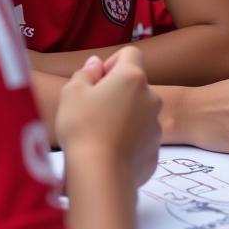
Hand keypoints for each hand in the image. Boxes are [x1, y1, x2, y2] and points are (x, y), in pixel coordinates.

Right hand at [56, 47, 160, 187]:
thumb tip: (96, 64)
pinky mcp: (155, 150)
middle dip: (117, 92)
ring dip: (124, 116)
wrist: (100, 174)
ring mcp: (156, 125)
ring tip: (101, 134)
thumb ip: (86, 72)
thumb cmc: (83, 127)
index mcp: (132, 77)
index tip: (98, 81)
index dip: (112, 62)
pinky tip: (110, 152)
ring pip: (139, 112)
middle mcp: (151, 97)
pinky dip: (128, 140)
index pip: (130, 53)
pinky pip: (141, 137)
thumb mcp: (72, 92)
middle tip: (94, 110)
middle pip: (135, 85)